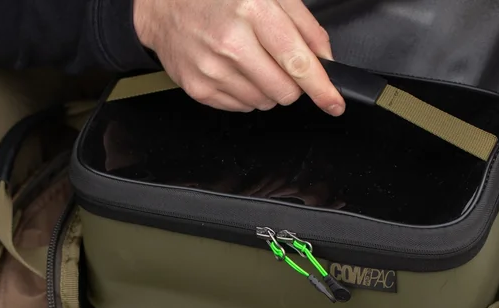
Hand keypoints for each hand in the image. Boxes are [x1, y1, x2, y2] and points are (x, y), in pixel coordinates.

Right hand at [133, 0, 344, 115]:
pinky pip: (241, 106)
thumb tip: (325, 60)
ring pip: (264, 102)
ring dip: (267, 88)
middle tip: (279, 64)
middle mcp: (231, 42)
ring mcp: (212, 69)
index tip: (334, 102)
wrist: (164, 5)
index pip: (298, 62)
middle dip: (292, 84)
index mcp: (253, 11)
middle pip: (284, 90)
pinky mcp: (199, 88)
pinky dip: (246, 93)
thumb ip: (303, 25)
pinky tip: (234, 70)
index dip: (321, 88)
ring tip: (251, 61)